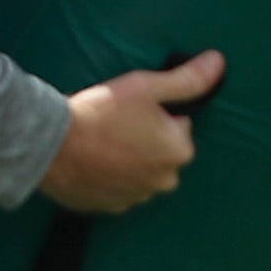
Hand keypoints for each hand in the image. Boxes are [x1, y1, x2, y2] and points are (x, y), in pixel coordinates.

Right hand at [39, 51, 225, 213]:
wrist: (50, 145)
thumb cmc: (101, 113)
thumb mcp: (146, 87)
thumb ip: (187, 79)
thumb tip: (219, 63)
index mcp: (179, 152)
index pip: (179, 126)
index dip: (156, 113)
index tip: (133, 109)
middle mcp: (164, 182)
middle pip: (161, 151)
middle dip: (145, 139)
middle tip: (115, 124)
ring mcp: (136, 198)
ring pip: (139, 171)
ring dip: (127, 159)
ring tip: (101, 140)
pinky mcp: (109, 207)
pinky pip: (117, 188)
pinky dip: (109, 176)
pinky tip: (92, 160)